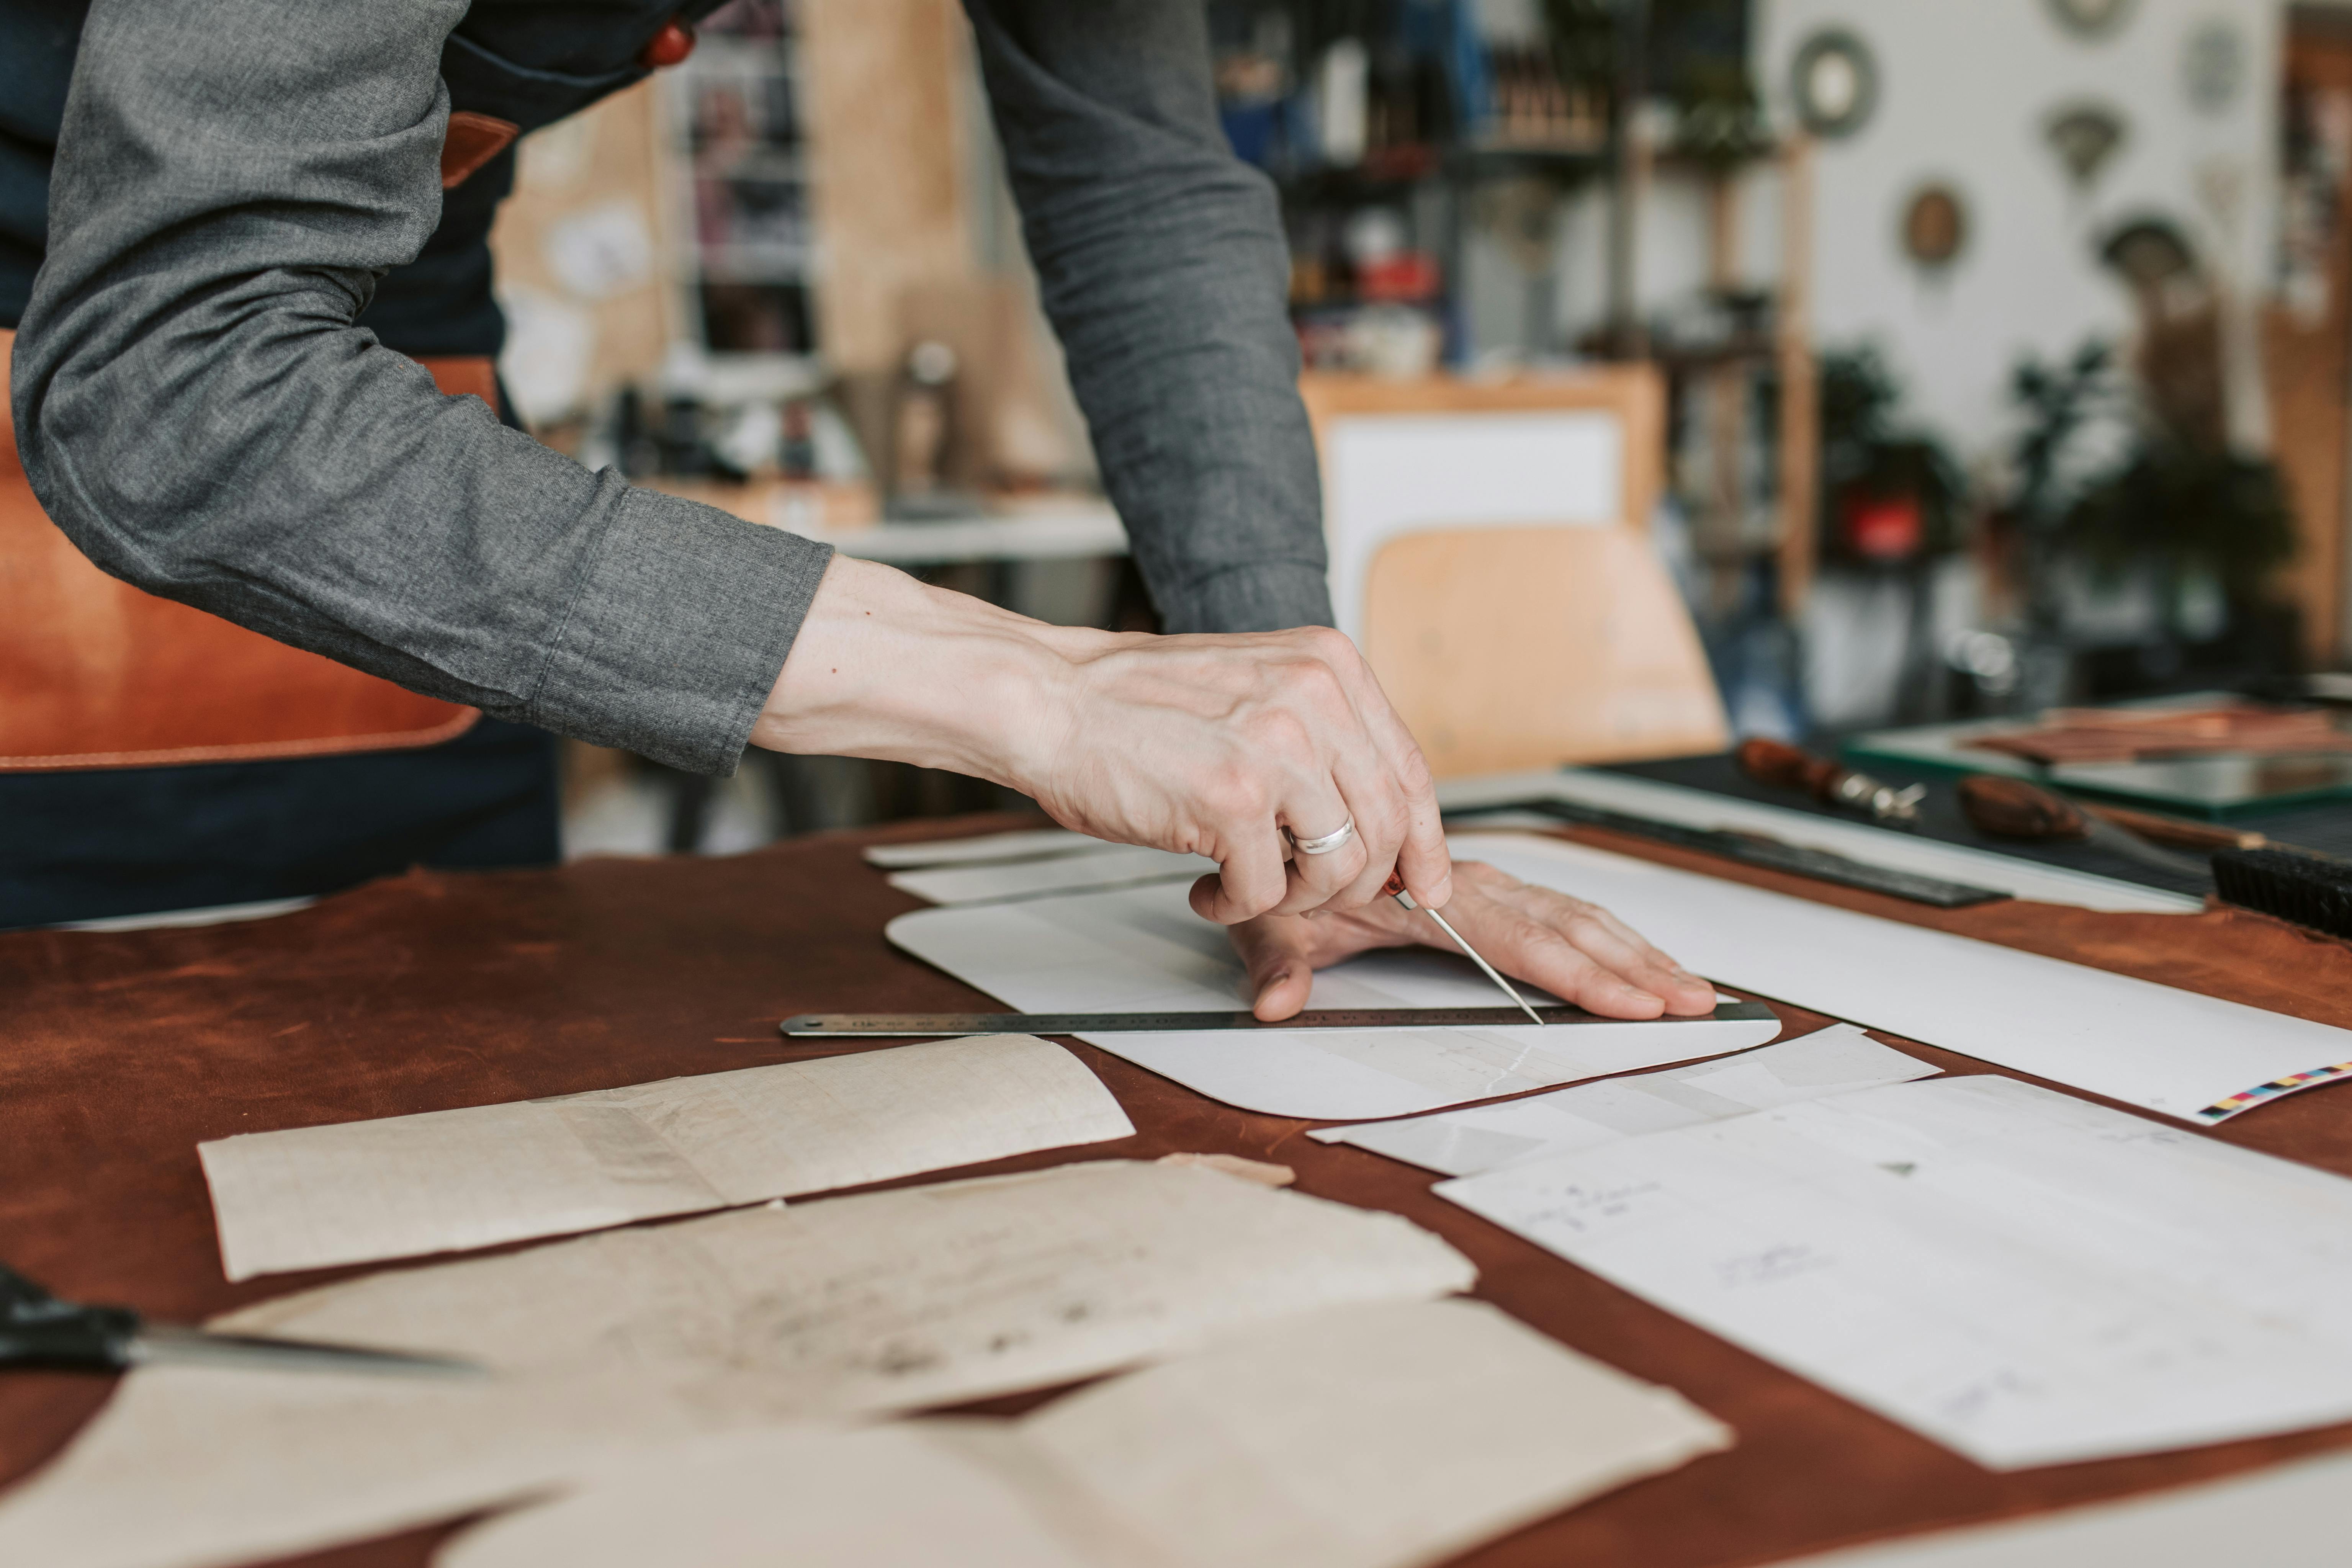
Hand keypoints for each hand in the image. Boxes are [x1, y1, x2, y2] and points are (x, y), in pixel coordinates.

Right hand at [750, 557, 1448, 919]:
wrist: (1049, 700)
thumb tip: (1373, 819)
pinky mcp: (1232, 800)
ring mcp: (1276, 747)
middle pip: (1388, 825)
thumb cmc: (1135, 705)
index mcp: (1328, 665)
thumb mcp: (1254, 690)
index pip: (1409, 769)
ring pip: (1339, 865)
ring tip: (1245, 889)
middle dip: (1357, 884)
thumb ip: (1318, 736)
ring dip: (1295, 899)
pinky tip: (1202, 888)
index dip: (1424, 842)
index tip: (1425, 884)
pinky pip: (1267, 891)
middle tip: (1308, 899)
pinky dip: (1236, 908)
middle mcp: (1314, 697)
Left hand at [1229, 859, 1718, 1021]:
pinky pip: (1563, 910)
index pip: (1521, 939)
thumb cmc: (1285, 866)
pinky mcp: (1494, 891)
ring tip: (1692, 989)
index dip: (1578, 975)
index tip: (1629, 1003)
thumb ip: (1277, 960)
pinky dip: (1612, 936)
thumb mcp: (1268, 916)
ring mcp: (1489, 885)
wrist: (1285, 810)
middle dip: (1635, 967)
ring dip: (1636, 952)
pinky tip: (1644, 960)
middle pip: (1569, 926)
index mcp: (1433, 894)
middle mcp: (1472, 883)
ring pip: (1577, 915)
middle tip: (1693, 1002)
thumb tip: (1277, 1003)